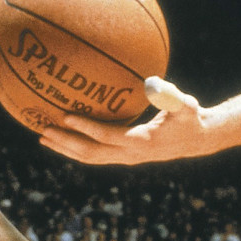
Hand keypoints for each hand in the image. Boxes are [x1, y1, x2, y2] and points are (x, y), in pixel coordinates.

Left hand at [40, 78, 208, 165]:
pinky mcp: (123, 156)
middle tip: (43, 130)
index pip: (108, 137)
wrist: (197, 140)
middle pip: (92, 153)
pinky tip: (62, 137)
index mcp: (142, 142)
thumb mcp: (186, 105)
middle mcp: (130, 155)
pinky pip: (95, 154)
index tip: (66, 116)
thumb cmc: (190, 117)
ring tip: (43, 136)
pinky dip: (76, 147)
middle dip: (66, 143)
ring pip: (90, 158)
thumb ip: (171, 95)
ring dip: (66, 148)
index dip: (86, 128)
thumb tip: (153, 82)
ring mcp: (125, 158)